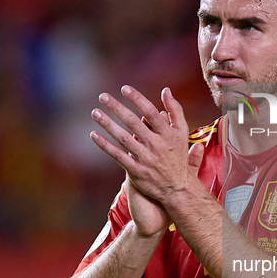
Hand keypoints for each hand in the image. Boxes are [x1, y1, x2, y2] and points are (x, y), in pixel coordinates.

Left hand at [91, 86, 203, 214]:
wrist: (178, 188)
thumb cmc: (178, 157)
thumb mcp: (183, 133)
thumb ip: (175, 111)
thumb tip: (166, 90)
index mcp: (168, 134)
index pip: (150, 112)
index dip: (137, 99)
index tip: (124, 88)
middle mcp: (156, 145)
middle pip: (133, 122)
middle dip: (117, 108)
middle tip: (103, 96)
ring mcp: (145, 158)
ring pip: (123, 138)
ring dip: (107, 124)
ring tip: (95, 112)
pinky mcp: (136, 171)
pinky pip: (117, 156)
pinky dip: (105, 145)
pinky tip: (94, 135)